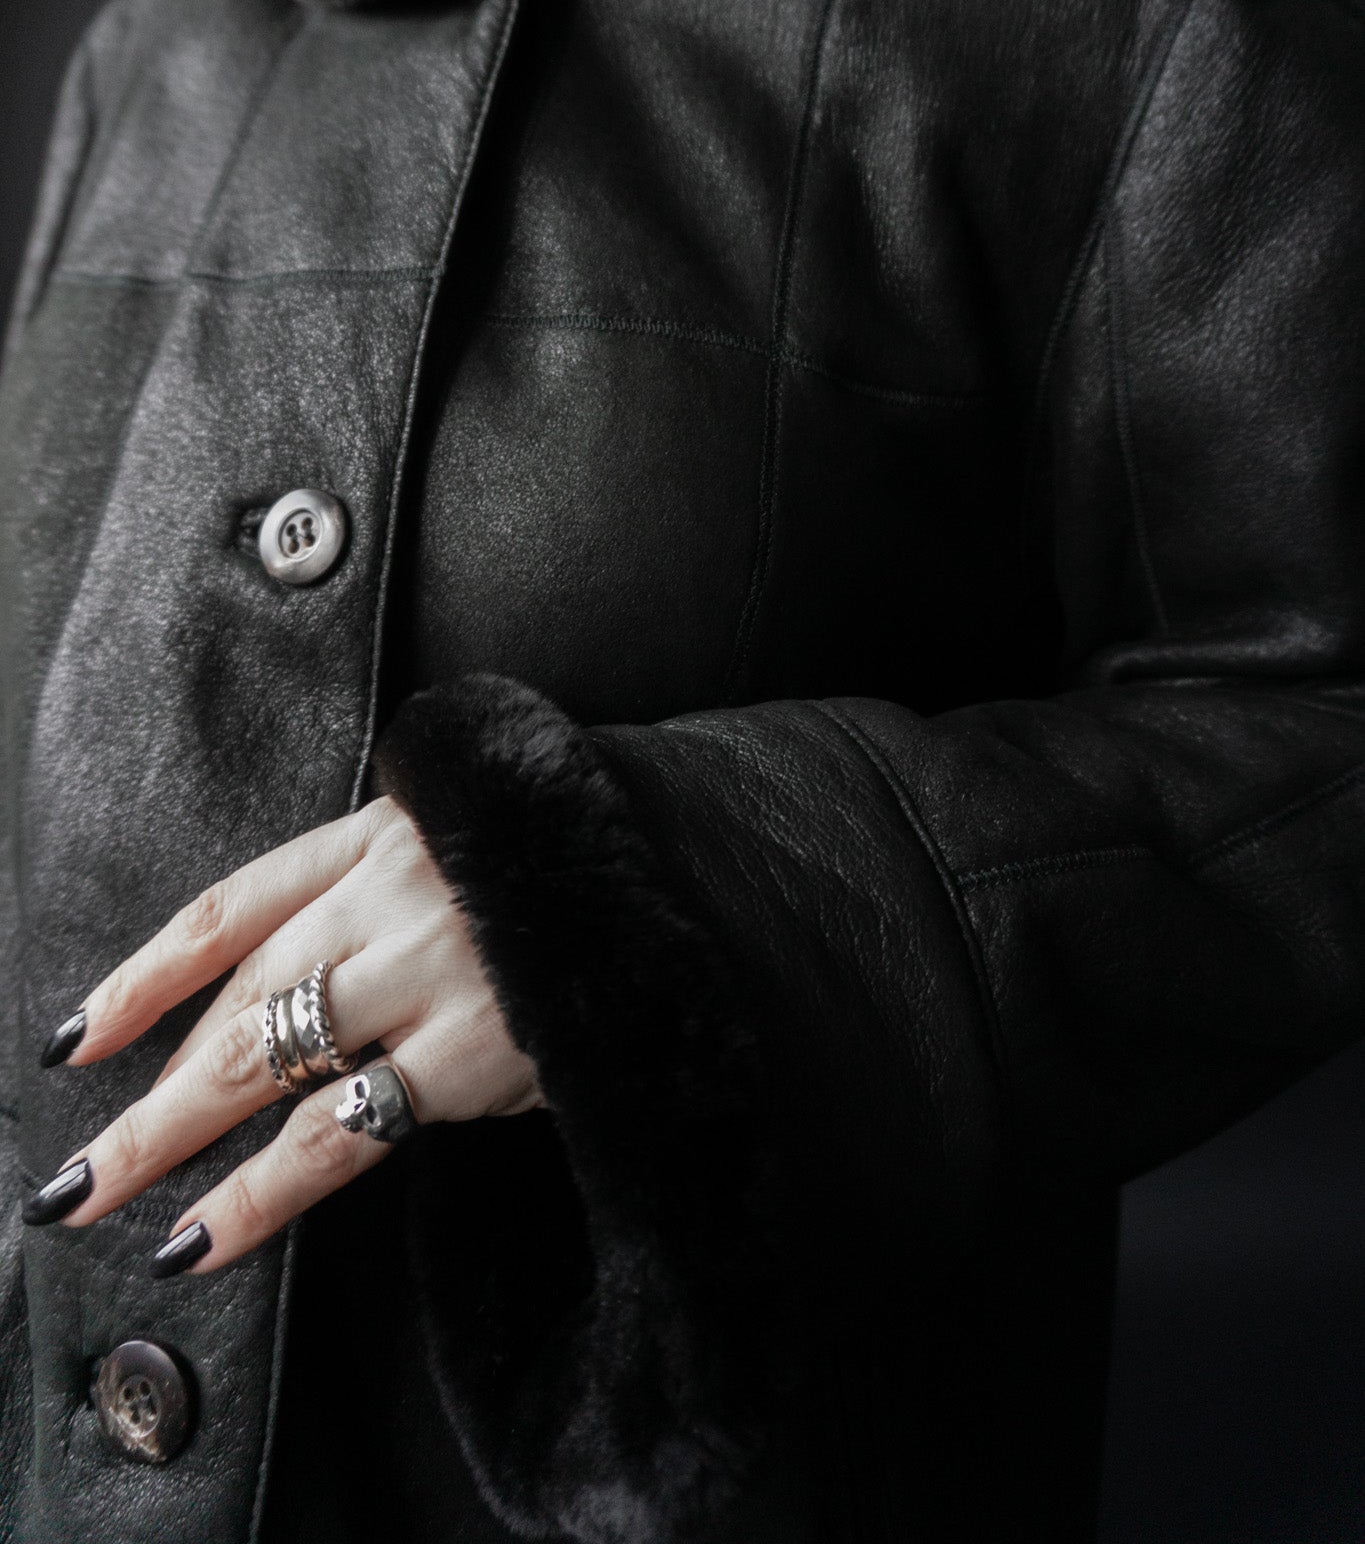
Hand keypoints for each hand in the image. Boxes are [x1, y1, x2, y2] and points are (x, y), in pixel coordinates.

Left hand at [31, 797, 541, 1271]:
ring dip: (173, 1138)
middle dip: (147, 1089)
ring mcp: (434, 964)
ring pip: (270, 1057)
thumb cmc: (572, 881)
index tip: (79, 1040)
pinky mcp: (477, 1046)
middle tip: (71, 1175)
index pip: (233, 905)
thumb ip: (377, 905)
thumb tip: (273, 1015)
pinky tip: (205, 1234)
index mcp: (383, 832)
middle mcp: (396, 887)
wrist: (697, 878)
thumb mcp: (466, 856)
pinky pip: (343, 1132)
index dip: (146, 974)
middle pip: (240, 993)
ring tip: (102, 1201)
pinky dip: (262, 1190)